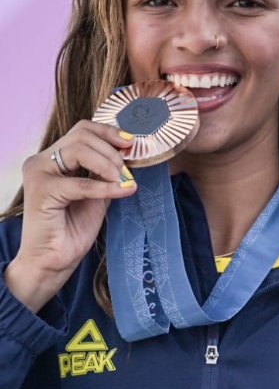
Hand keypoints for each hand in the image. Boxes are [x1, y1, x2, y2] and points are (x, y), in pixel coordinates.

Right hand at [5, 121, 136, 311]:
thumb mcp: (98, 191)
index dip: (109, 132)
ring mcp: (38, 173)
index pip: (83, 129)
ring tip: (122, 181)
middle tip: (125, 172)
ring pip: (79, 150)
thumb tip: (129, 152)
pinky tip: (121, 191)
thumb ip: (107, 171)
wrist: (54, 259)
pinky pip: (81, 183)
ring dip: (108, 165)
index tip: (131, 143)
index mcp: (53, 157)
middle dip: (112, 151)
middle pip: (82, 134)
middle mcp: (41, 161)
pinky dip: (105, 187)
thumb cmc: (74, 227)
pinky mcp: (41, 191)